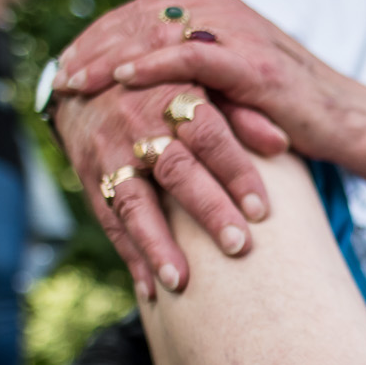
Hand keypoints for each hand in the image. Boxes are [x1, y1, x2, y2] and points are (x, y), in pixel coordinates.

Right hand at [53, 83, 288, 297]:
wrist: (83, 74)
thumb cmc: (161, 80)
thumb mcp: (198, 80)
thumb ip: (240, 111)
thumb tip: (282, 143)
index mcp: (172, 96)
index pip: (208, 134)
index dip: (235, 171)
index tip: (262, 210)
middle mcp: (138, 125)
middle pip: (176, 170)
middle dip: (207, 209)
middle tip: (238, 246)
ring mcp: (109, 154)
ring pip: (132, 201)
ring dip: (156, 244)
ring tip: (181, 282)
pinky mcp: (89, 176)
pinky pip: (107, 220)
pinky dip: (130, 256)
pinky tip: (150, 290)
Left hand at [55, 0, 349, 154]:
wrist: (347, 122)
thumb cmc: (291, 113)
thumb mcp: (235, 87)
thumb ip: (198, 78)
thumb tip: (151, 94)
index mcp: (219, 14)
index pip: (144, 13)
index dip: (102, 34)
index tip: (67, 59)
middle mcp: (225, 14)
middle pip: (141, 17)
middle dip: (94, 43)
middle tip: (58, 69)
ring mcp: (239, 36)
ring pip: (157, 32)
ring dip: (109, 55)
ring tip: (74, 78)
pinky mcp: (252, 65)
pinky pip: (190, 58)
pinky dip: (152, 65)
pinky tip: (120, 79)